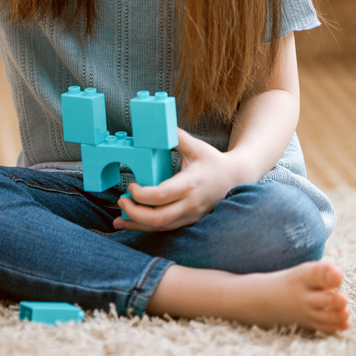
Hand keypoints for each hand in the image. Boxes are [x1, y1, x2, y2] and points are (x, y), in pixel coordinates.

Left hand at [115, 129, 243, 231]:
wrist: (235, 179)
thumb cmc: (213, 161)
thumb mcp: (196, 146)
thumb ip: (176, 137)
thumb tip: (157, 125)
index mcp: (190, 184)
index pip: (161, 195)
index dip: (142, 194)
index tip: (131, 186)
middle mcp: (191, 203)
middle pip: (159, 217)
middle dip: (135, 213)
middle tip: (121, 201)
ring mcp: (191, 215)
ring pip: (161, 227)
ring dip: (137, 225)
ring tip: (119, 218)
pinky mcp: (190, 221)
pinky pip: (166, 229)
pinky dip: (147, 229)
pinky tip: (131, 225)